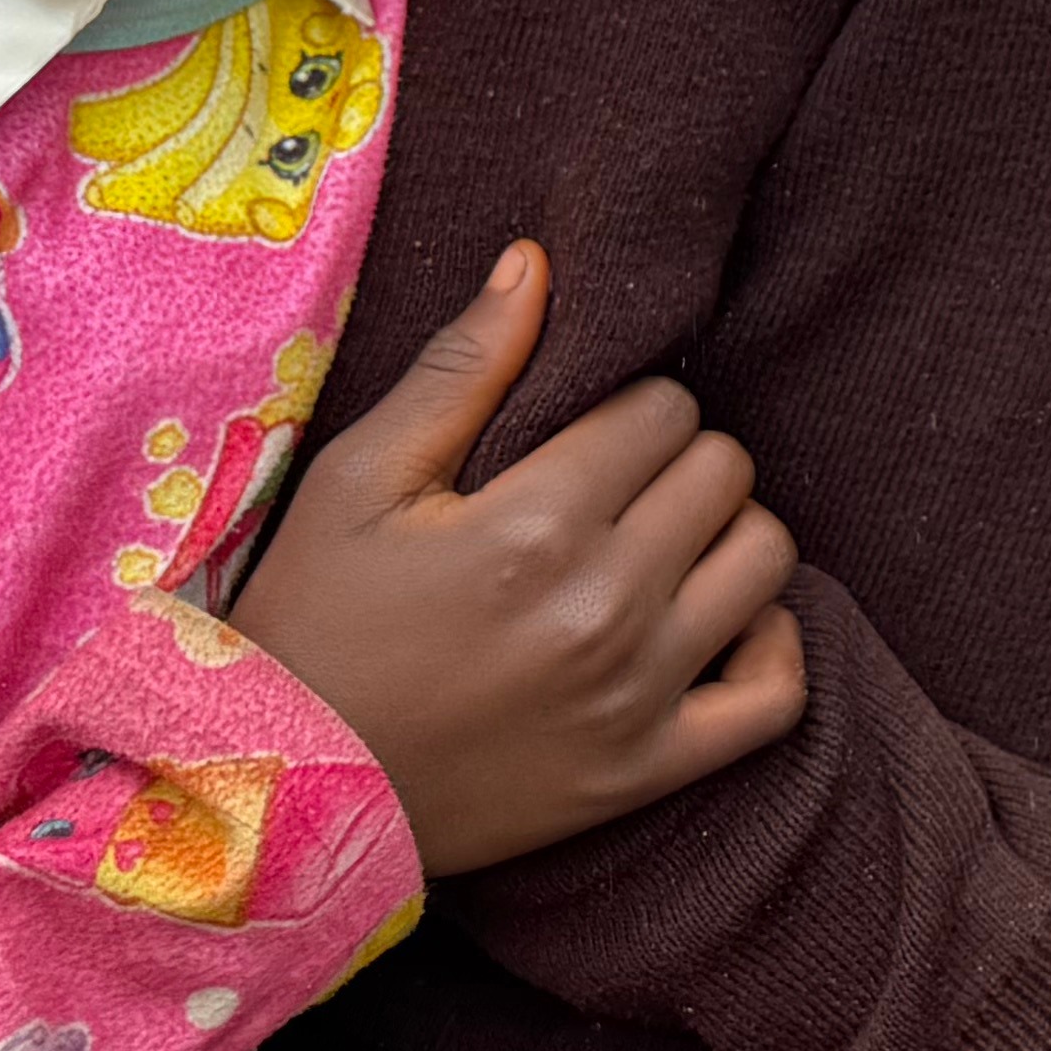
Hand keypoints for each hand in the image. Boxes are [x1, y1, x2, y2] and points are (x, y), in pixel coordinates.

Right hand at [232, 243, 803, 873]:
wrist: (275, 792)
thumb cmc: (310, 621)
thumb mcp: (359, 480)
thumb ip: (462, 366)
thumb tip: (537, 259)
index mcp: (536, 525)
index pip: (666, 408)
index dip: (627, 409)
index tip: (581, 440)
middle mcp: (603, 609)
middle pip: (725, 471)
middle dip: (678, 462)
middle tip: (615, 489)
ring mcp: (634, 697)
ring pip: (767, 561)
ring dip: (726, 538)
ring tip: (660, 546)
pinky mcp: (644, 773)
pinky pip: (775, 697)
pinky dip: (770, 648)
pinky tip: (718, 624)